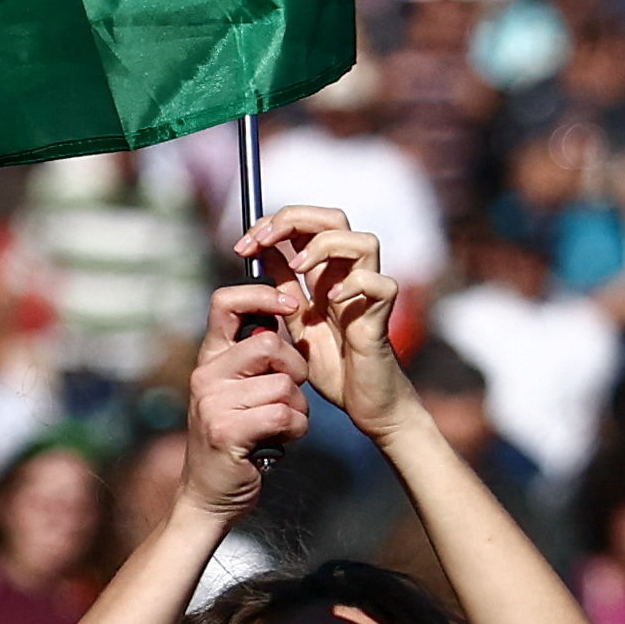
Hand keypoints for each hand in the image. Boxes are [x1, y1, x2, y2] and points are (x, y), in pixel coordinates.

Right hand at [182, 285, 311, 513]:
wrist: (208, 495)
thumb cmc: (235, 440)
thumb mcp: (236, 391)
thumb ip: (253, 358)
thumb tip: (285, 315)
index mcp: (210, 358)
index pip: (226, 302)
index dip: (262, 294)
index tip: (290, 305)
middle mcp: (206, 375)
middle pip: (269, 344)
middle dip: (295, 368)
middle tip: (290, 393)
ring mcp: (213, 404)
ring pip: (283, 385)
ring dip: (298, 409)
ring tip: (281, 425)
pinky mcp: (227, 432)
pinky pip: (283, 415)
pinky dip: (296, 430)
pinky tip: (282, 440)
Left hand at [234, 208, 412, 438]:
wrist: (364, 405)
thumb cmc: (335, 365)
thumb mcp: (297, 320)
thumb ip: (282, 286)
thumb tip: (260, 250)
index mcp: (327, 273)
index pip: (305, 224)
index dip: (273, 223)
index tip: (243, 245)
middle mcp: (349, 276)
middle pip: (334, 218)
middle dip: (295, 219)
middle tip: (264, 239)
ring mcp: (369, 294)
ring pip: (363, 242)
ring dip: (325, 246)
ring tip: (299, 266)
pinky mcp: (381, 318)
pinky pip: (379, 285)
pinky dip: (354, 285)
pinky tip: (330, 301)